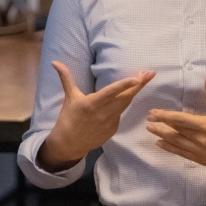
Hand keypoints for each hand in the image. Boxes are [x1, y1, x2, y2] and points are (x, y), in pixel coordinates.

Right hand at [38, 64, 154, 171]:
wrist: (69, 143)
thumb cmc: (68, 118)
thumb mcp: (69, 97)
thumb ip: (66, 78)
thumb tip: (55, 62)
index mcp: (92, 104)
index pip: (111, 92)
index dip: (124, 85)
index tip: (137, 78)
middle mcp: (103, 113)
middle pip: (125, 97)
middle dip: (138, 85)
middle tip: (150, 73)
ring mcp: (110, 123)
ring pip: (125, 105)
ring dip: (135, 92)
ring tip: (144, 80)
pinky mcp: (113, 129)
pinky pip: (120, 114)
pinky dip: (125, 104)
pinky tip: (129, 95)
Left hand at [146, 78, 205, 180]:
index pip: (180, 120)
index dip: (165, 116)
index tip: (153, 113)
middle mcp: (201, 140)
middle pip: (175, 132)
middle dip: (160, 126)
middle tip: (148, 121)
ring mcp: (201, 152)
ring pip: (177, 144)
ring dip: (162, 137)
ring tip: (151, 131)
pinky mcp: (203, 160)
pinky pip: (183, 154)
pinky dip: (171, 149)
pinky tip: (162, 145)